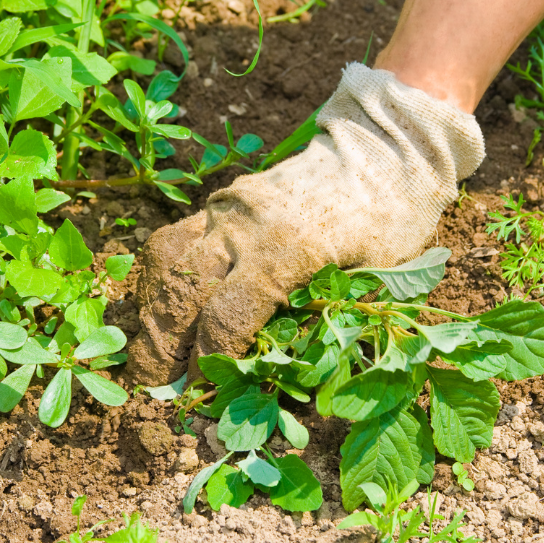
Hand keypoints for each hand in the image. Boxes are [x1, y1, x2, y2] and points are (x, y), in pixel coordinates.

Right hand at [124, 63, 484, 386]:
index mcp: (288, 249)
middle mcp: (245, 225)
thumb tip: (277, 375)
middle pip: (182, 292)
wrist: (384, 148)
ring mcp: (228, 207)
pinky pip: (175, 238)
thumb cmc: (391, 220)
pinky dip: (161, 276)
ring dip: (152, 310)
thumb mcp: (376, 279)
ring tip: (154, 349)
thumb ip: (326, 322)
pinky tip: (164, 304)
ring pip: (166, 261)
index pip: (226, 318)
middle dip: (162, 346)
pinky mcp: (222, 199)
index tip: (201, 394)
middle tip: (159, 384)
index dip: (208, 363)